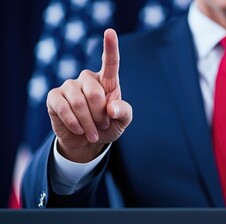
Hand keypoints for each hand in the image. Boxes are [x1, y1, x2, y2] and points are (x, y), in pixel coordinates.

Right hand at [46, 29, 131, 162]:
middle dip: (100, 115)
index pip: (110, 62)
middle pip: (94, 93)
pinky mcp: (54, 97)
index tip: (110, 32)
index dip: (110, 47)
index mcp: (107, 81)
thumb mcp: (122, 121)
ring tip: (92, 132)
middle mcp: (87, 79)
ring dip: (88, 123)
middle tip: (103, 125)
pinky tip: (79, 130)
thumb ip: (124, 112)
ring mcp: (69, 86)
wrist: (87, 141)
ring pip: (78, 103)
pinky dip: (74, 123)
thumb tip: (111, 108)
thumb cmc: (108, 126)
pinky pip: (63, 108)